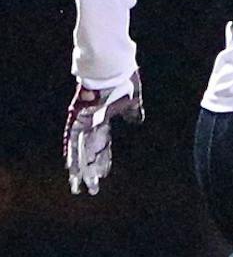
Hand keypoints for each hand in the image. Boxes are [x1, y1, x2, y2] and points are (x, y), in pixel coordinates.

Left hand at [64, 70, 144, 195]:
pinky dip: (73, 154)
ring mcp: (83, 120)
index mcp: (103, 119)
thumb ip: (133, 112)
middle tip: (85, 190)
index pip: (102, 146)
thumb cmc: (123, 78)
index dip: (103, 161)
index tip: (104, 175)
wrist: (110, 65)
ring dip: (79, 169)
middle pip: (88, 152)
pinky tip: (71, 168)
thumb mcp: (133, 99)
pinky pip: (74, 139)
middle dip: (88, 172)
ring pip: (79, 150)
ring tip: (77, 186)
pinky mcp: (79, 117)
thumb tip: (136, 120)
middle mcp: (89, 123)